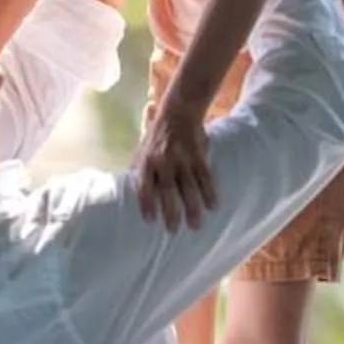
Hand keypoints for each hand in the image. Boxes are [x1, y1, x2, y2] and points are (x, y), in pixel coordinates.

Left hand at [137, 98, 217, 229]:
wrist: (178, 113)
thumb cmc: (156, 137)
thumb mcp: (142, 151)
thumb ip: (139, 171)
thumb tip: (130, 194)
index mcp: (147, 161)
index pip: (144, 186)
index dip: (147, 203)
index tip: (150, 220)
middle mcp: (164, 161)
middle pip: (168, 190)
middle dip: (171, 212)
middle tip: (173, 230)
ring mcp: (183, 158)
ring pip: (189, 187)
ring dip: (192, 208)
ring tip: (195, 225)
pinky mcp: (198, 156)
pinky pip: (205, 177)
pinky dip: (210, 192)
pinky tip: (213, 206)